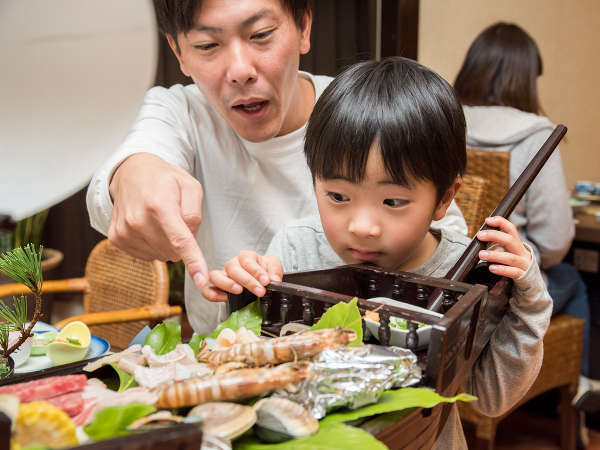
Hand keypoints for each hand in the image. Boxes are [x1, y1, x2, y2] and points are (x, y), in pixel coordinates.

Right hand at [108, 153, 208, 286]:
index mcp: (159, 205)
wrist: (130, 173)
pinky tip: (149, 227)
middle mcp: (138, 220)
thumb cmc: (164, 180)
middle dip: (181, 242)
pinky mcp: (117, 239)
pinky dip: (153, 245)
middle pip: (173, 251)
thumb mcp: (189, 186)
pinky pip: (147, 256)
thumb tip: (190, 239)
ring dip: (167, 244)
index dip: (193, 261)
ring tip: (161, 220)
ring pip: (161, 256)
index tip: (201, 280)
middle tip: (176, 219)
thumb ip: (195, 212)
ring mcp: (125, 231)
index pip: (180, 240)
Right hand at [203, 251, 282, 301]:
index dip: (256, 271)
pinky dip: (213, 294)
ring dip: (226, 283)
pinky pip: (208, 289)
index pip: (247, 260)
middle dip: (247, 280)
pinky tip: (225, 298)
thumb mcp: (273, 266)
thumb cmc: (264, 271)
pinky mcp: (217, 287)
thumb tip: (274, 279)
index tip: (266, 281)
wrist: (260, 280)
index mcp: (245, 256)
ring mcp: (223, 275)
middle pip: (233, 268)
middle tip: (259, 291)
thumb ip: (275, 270)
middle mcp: (232, 264)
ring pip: (215, 276)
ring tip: (239, 291)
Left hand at [477, 216, 531, 279]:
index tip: (488, 220)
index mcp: (517, 244)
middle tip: (480, 235)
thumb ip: (497, 247)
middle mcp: (521, 252)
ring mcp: (523, 264)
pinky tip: (492, 268)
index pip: (511, 229)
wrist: (531, 281)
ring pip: (510, 258)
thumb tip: (481, 241)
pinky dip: (502, 269)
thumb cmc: (514, 264)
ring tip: (481, 254)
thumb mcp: (508, 252)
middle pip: (510, 240)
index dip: (500, 222)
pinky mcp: (522, 275)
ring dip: (494, 255)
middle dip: (494, 236)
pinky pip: (513, 272)